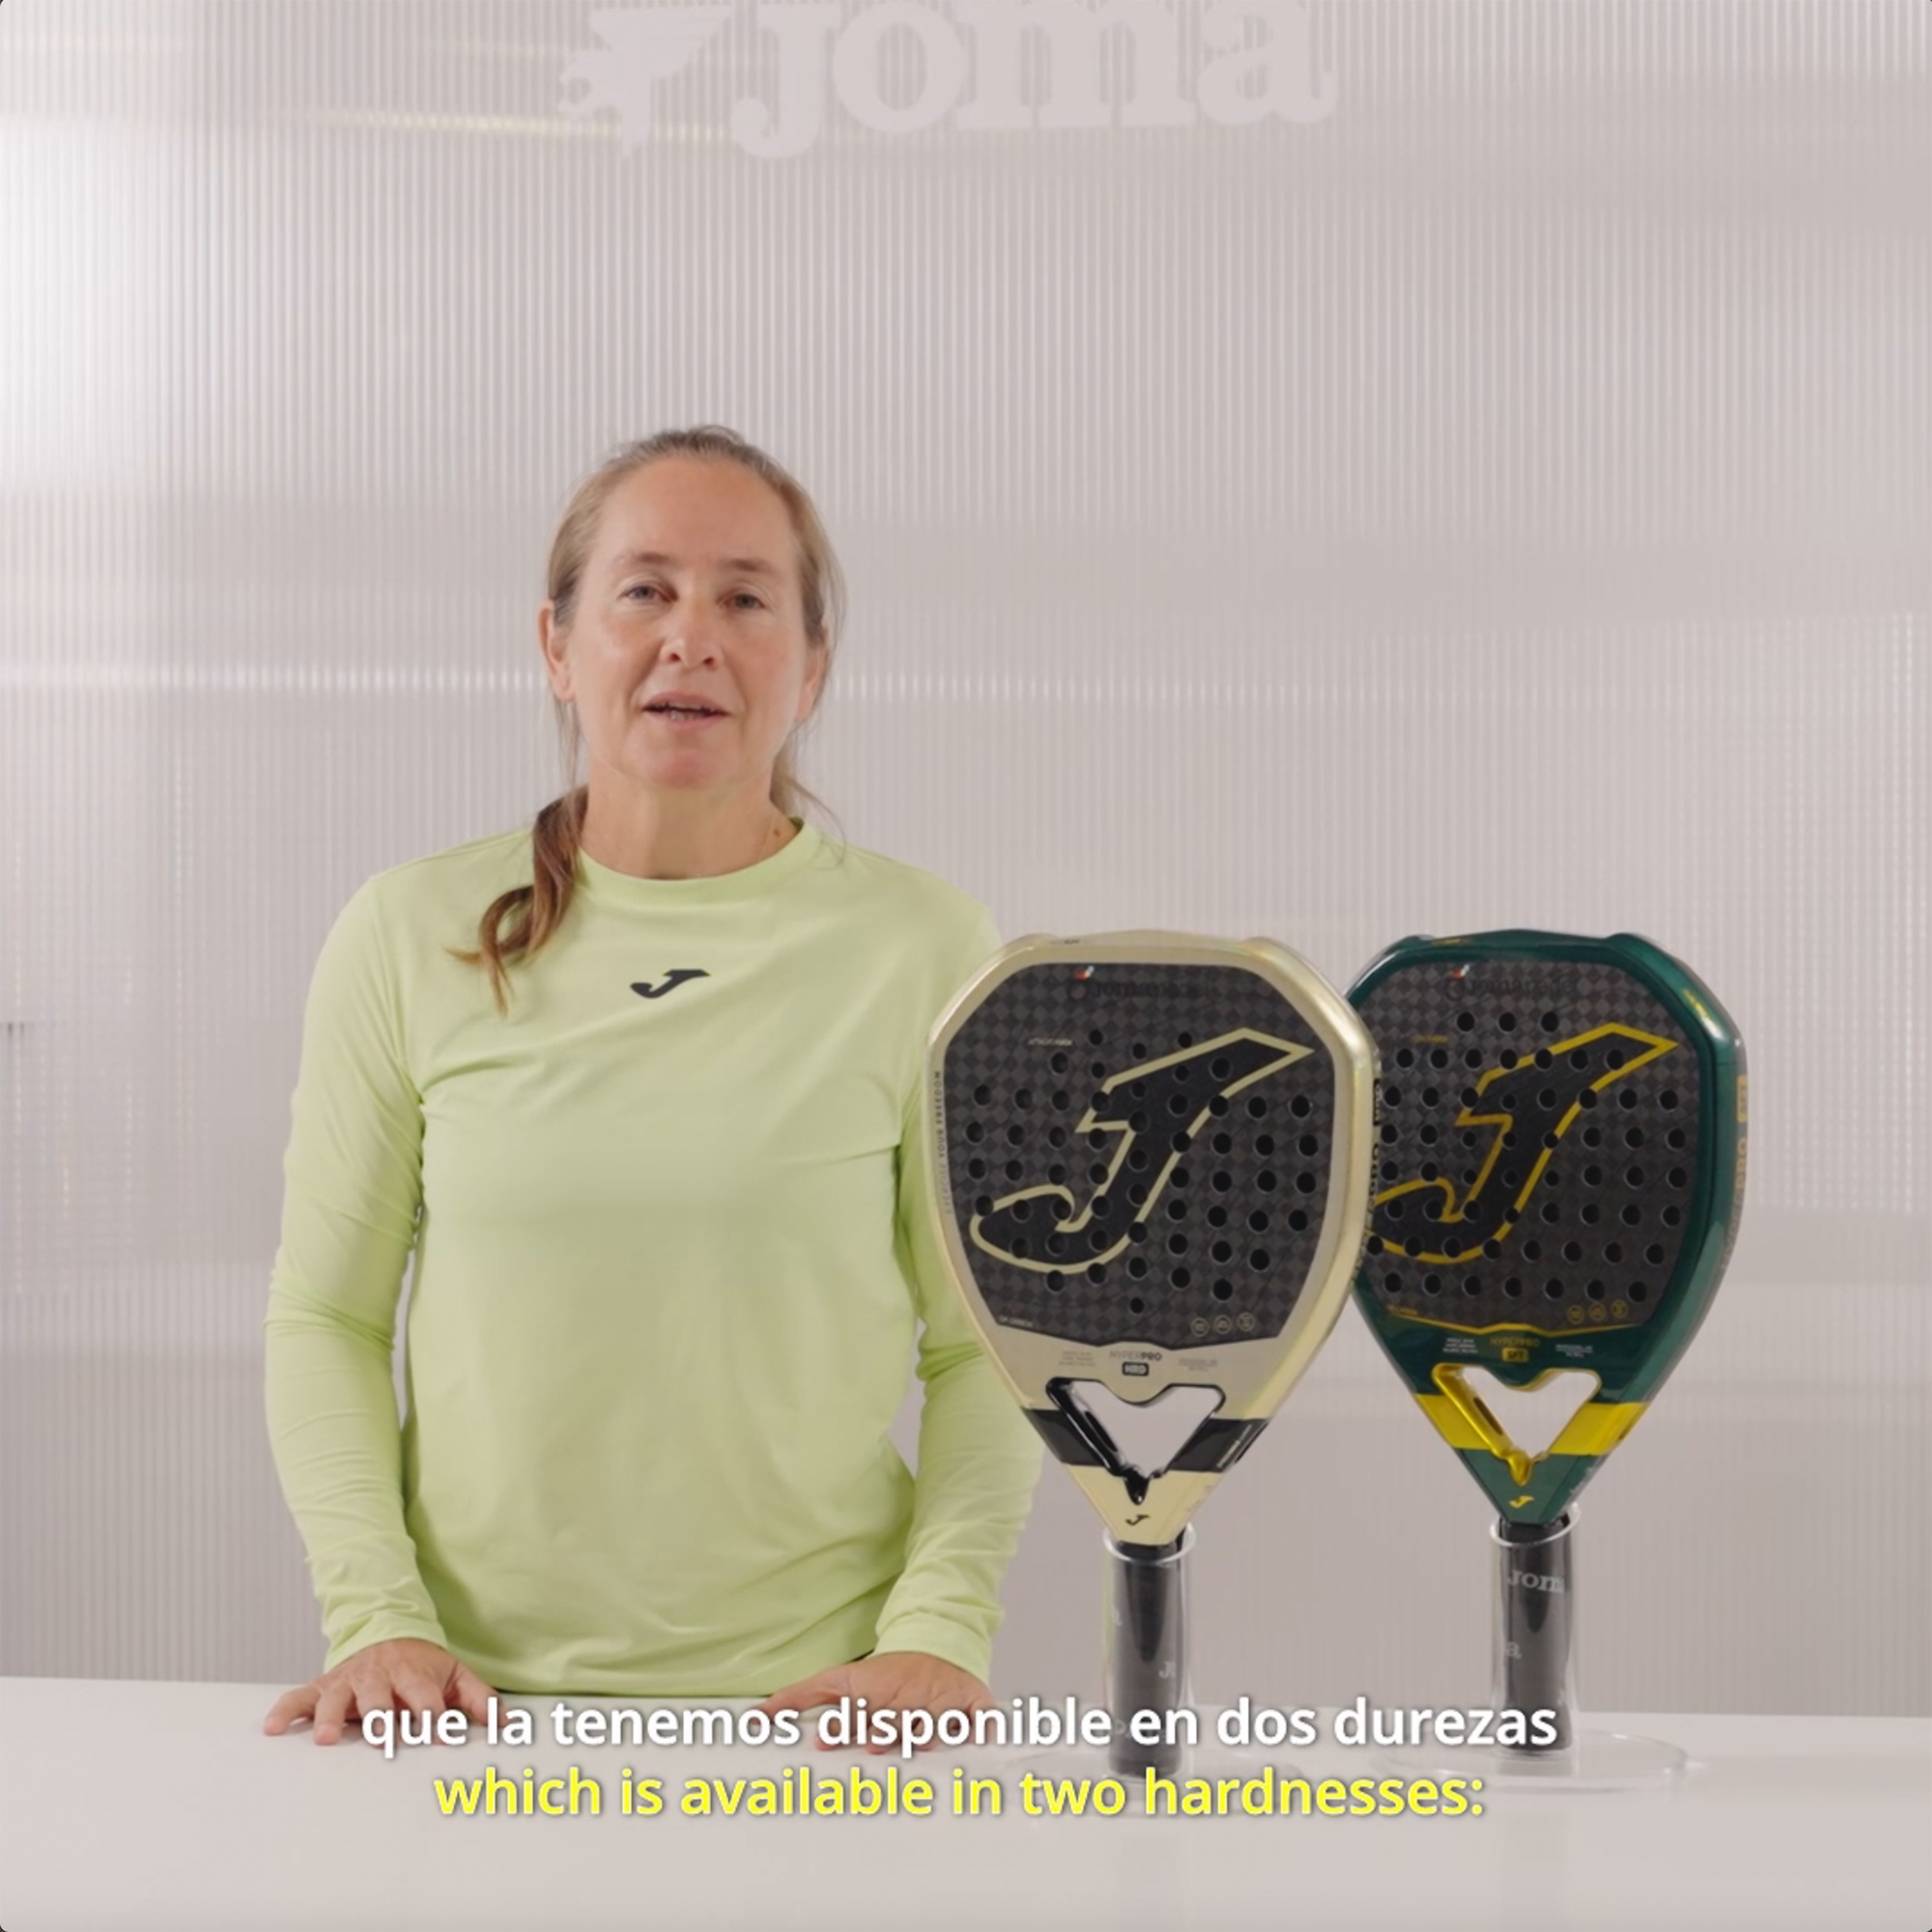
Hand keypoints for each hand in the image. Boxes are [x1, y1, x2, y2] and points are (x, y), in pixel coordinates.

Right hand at [262, 1638, 495, 1745]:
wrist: (387, 1631)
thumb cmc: (422, 1665)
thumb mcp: (455, 1675)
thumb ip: (480, 1701)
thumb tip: (508, 1724)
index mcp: (414, 1675)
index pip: (426, 1699)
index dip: (435, 1716)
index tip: (441, 1735)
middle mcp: (380, 1676)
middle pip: (380, 1698)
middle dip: (381, 1717)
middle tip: (382, 1736)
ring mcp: (349, 1681)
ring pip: (338, 1697)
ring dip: (332, 1716)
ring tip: (326, 1737)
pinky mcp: (324, 1686)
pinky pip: (299, 1697)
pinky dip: (285, 1709)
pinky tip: (273, 1727)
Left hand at [756, 1652, 991, 1752]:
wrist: (935, 1642)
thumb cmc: (882, 1672)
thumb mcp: (837, 1678)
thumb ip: (797, 1698)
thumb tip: (754, 1716)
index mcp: (877, 1696)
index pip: (860, 1716)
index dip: (846, 1727)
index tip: (829, 1738)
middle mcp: (909, 1703)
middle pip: (895, 1725)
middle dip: (884, 1733)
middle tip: (874, 1745)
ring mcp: (943, 1704)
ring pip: (934, 1726)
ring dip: (925, 1735)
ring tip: (918, 1742)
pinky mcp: (974, 1703)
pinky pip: (980, 1719)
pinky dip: (979, 1727)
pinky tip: (976, 1738)